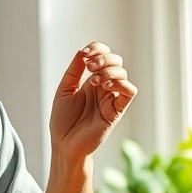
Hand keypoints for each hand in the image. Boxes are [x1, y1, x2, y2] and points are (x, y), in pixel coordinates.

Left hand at [49, 42, 136, 161]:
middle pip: (115, 61)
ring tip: (94, 79)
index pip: (102, 56)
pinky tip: (105, 86)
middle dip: (104, 58)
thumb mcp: (64, 90)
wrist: (64, 143)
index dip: (97, 49)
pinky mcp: (117, 110)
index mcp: (91, 80)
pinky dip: (121, 84)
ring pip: (123, 74)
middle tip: (89, 67)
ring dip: (110, 70)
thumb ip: (74, 71)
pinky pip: (129, 92)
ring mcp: (111, 98)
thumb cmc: (63, 120)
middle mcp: (104, 87)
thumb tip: (82, 52)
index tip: (85, 53)